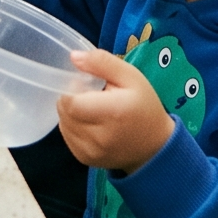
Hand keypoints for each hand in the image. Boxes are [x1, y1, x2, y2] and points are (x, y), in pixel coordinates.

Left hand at [57, 49, 173, 173]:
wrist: (155, 146)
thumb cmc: (144, 106)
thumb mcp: (131, 77)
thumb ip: (102, 62)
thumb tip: (73, 57)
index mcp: (112, 112)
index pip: (70, 101)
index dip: (71, 88)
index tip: (85, 84)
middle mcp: (99, 137)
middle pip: (64, 112)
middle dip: (70, 99)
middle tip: (90, 96)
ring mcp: (91, 152)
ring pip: (63, 124)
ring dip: (71, 113)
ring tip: (91, 109)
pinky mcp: (85, 160)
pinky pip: (67, 137)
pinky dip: (73, 126)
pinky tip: (90, 123)